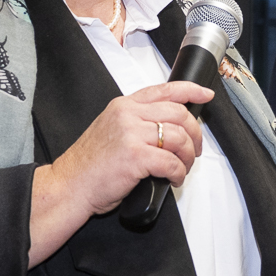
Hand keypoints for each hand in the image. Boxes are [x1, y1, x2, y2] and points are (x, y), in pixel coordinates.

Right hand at [27, 80, 210, 265]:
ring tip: (182, 168)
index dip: (191, 90)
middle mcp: (128, 115)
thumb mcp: (111, 129)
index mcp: (124, 106)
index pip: (164, 90)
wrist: (70, 185)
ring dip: (188, 157)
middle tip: (194, 150)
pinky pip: (172, 162)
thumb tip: (169, 127)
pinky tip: (173, 179)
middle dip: (195, 134)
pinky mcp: (136, 157)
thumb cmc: (90, 164)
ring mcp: (132, 134)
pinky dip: (179, 173)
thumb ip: (136, 122)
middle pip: (179, 114)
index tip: (205, 95)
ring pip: (179, 138)